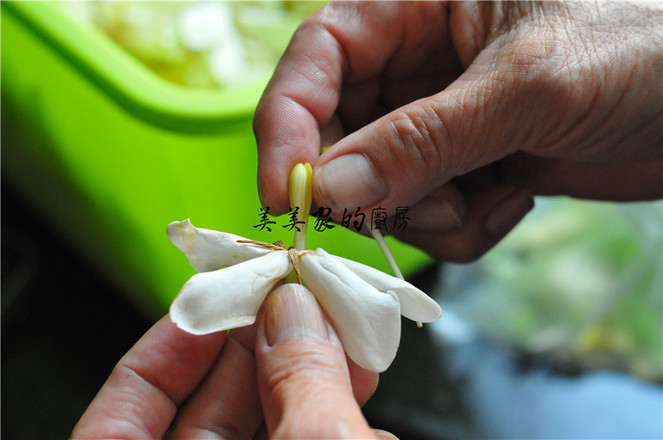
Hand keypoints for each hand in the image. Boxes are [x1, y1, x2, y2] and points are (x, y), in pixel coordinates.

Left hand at [72, 284, 393, 438]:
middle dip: (261, 347)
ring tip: (345, 335)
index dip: (168, 345)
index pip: (125, 414)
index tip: (217, 297)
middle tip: (298, 300)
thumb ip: (298, 385)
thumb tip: (295, 310)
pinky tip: (362, 392)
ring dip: (308, 377)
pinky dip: (333, 415)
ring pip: (266, 425)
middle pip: (209, 408)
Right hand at [254, 1, 662, 261]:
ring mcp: (441, 120)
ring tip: (487, 198)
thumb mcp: (528, 84)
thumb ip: (424, 139)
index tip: (285, 192)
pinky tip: (513, 201)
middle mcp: (416, 63)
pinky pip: (430, 214)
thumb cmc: (647, 43)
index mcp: (414, 5)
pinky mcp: (469, 165)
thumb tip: (329, 187)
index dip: (288, 124)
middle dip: (367, 186)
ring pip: (383, 187)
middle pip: (339, 134)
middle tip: (408, 208)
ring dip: (425, 213)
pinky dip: (462, 226)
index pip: (317, 58)